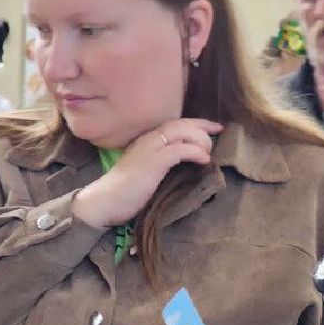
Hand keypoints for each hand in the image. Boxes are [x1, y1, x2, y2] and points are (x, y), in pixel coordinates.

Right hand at [72, 119, 223, 228]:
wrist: (105, 201)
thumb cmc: (127, 191)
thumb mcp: (148, 171)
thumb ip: (164, 163)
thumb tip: (187, 163)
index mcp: (147, 141)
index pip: (175, 124)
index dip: (198, 123)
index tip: (215, 127)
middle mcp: (148, 140)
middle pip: (181, 124)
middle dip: (202, 127)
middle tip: (217, 134)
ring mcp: (150, 149)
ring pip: (181, 132)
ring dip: (200, 140)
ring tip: (208, 153)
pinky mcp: (153, 162)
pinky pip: (179, 150)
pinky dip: (194, 152)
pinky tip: (203, 160)